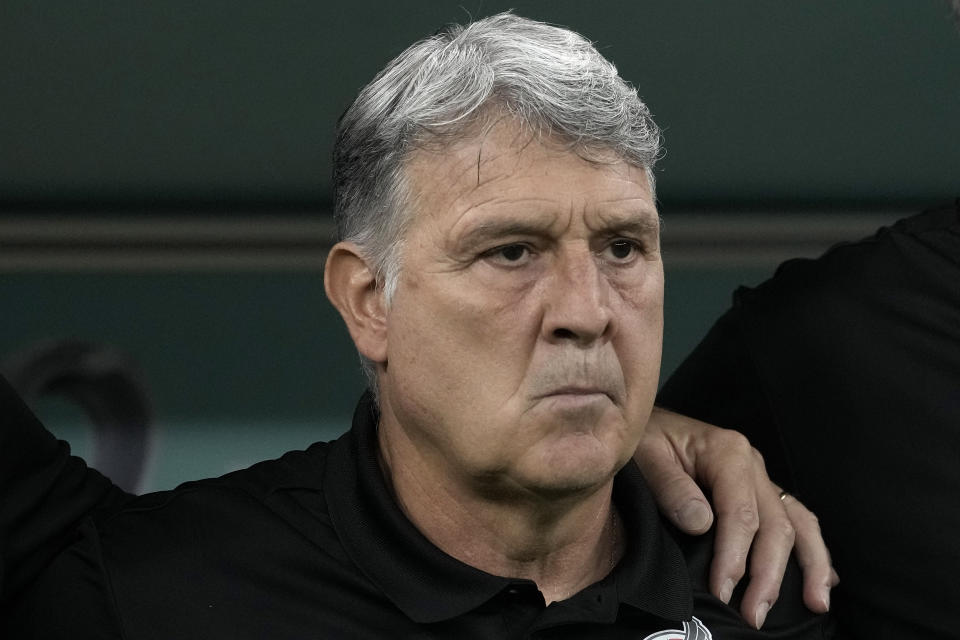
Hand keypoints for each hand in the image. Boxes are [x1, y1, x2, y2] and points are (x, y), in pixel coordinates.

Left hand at [635, 407, 837, 628]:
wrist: (641, 425)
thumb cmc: (644, 441)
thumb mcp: (645, 455)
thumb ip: (670, 487)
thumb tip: (702, 523)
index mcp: (728, 452)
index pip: (741, 514)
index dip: (735, 557)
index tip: (721, 592)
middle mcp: (752, 464)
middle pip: (776, 525)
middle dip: (768, 575)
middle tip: (754, 616)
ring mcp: (760, 478)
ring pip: (798, 523)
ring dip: (810, 567)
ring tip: (816, 604)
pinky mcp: (760, 491)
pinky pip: (796, 519)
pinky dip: (812, 550)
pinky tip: (826, 579)